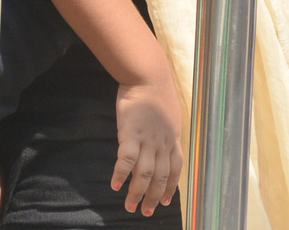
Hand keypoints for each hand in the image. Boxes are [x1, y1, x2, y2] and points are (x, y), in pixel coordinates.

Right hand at [112, 72, 182, 216]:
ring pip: (144, 174)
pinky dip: (120, 175)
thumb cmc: (157, 90)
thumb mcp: (170, 112)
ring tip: (130, 206)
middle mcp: (162, 144)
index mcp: (173, 139)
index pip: (174, 170)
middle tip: (146, 212)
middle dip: (153, 197)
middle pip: (160, 177)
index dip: (169, 188)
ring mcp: (147, 141)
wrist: (148, 77)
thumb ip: (167, 127)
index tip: (164, 201)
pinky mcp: (130, 134)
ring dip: (137, 193)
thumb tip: (165, 133)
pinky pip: (126, 160)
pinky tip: (114, 185)